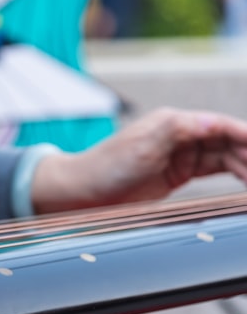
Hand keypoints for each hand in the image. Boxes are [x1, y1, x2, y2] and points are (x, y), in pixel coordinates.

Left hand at [31, 107, 246, 213]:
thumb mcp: (142, 147)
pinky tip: (246, 183)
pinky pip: (214, 171)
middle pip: (229, 141)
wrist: (82, 191)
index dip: (246, 137)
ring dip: (245, 167)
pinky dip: (234, 176)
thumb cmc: (106, 167)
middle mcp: (180, 134)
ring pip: (226, 157)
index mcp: (174, 122)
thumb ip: (178, 130)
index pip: (222, 125)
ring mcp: (180, 154)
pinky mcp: (177, 173)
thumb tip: (214, 122)